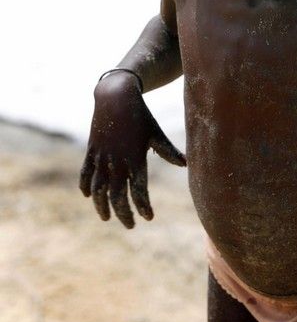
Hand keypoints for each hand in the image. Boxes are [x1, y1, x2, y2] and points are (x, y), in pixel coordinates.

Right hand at [79, 71, 185, 227]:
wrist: (116, 96)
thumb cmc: (141, 115)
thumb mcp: (156, 132)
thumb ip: (169, 151)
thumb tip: (186, 165)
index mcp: (135, 158)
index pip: (139, 191)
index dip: (143, 207)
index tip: (149, 217)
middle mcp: (117, 161)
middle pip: (117, 196)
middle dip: (123, 214)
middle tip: (130, 225)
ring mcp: (102, 157)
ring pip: (98, 189)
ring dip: (101, 206)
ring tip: (106, 217)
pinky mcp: (91, 150)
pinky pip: (86, 173)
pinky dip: (86, 186)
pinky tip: (88, 196)